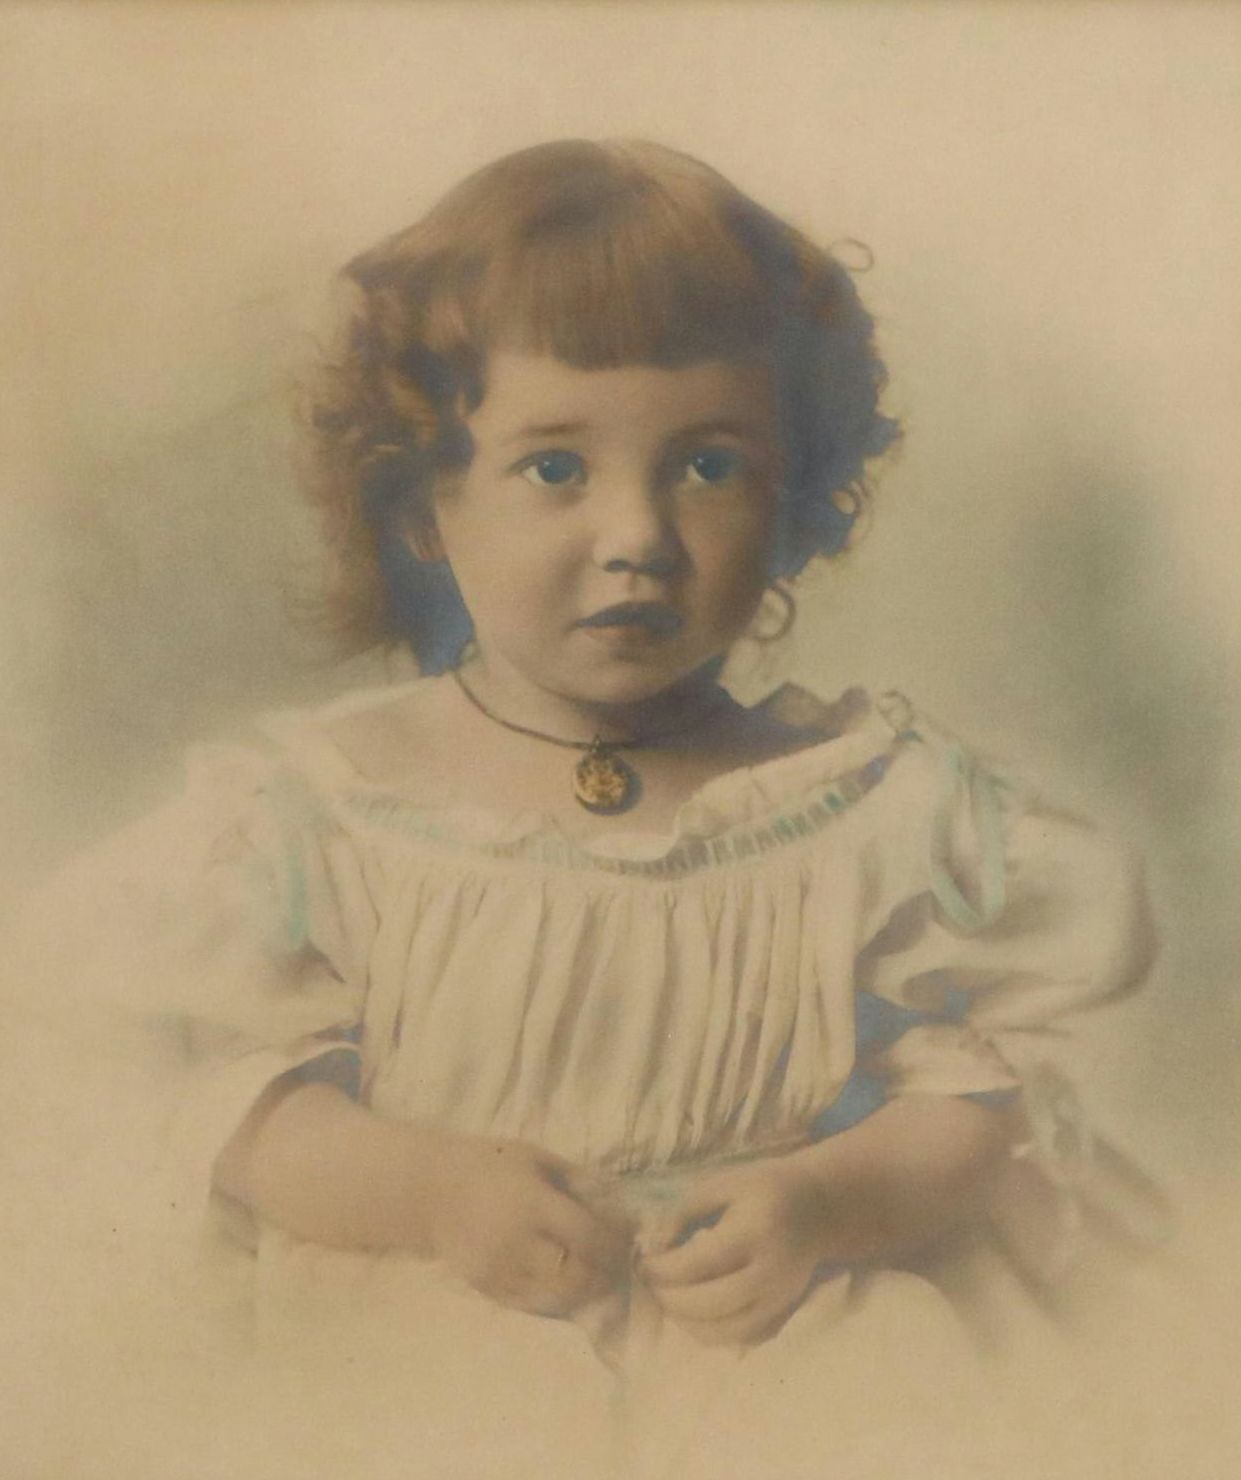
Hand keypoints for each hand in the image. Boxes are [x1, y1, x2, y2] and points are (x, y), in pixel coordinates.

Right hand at [425, 1132, 630, 1316]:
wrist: (432, 1190)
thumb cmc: (490, 1165)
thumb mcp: (535, 1158)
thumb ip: (576, 1178)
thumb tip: (617, 1200)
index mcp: (533, 1204)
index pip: (587, 1235)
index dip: (614, 1243)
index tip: (628, 1241)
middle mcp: (518, 1242)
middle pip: (575, 1274)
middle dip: (602, 1273)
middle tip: (616, 1266)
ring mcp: (501, 1270)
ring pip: (555, 1296)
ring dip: (582, 1292)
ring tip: (596, 1280)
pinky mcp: (487, 1287)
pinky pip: (530, 1304)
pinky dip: (554, 1300)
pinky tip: (565, 1288)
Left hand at [637, 1156, 830, 1346]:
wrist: (818, 1208)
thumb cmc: (763, 1189)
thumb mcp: (722, 1184)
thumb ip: (682, 1211)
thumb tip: (653, 1246)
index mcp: (754, 1230)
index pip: (699, 1263)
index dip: (663, 1269)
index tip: (643, 1262)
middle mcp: (770, 1271)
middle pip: (709, 1304)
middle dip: (670, 1298)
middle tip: (652, 1283)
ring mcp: (779, 1298)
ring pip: (723, 1331)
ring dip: (686, 1321)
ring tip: (669, 1298)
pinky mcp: (781, 1314)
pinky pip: (738, 1338)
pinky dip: (709, 1331)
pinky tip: (694, 1311)